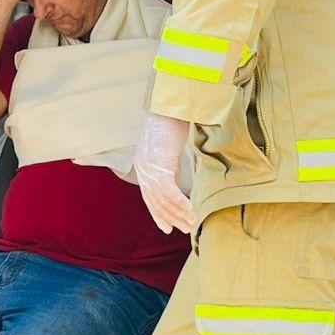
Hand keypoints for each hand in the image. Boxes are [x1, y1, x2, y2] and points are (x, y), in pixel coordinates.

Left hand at [134, 113, 195, 233]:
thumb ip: (169, 166)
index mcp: (143, 165)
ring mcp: (149, 167)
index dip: (158, 213)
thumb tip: (176, 181)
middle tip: (185, 229)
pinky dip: (180, 204)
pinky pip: (169, 192)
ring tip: (191, 223)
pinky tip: (191, 212)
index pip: (148, 196)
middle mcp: (143, 168)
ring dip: (179, 214)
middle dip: (170, 217)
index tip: (167, 227)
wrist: (171, 106)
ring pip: (163, 200)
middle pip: (155, 201)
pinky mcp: (159, 165)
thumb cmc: (172, 123)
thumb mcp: (168, 149)